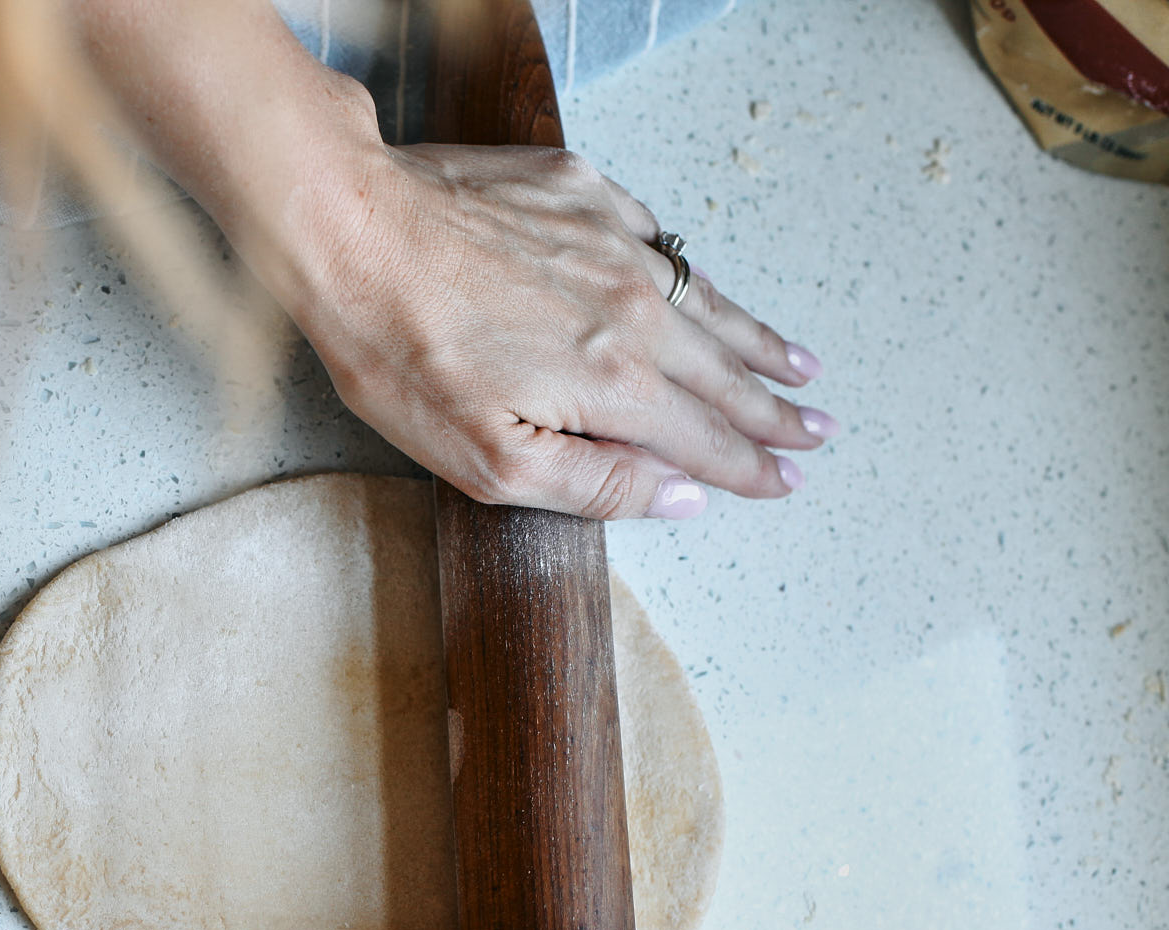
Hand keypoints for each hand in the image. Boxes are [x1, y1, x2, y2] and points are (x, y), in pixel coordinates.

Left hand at [275, 140, 832, 519]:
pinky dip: (689, 271)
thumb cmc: (399, 349)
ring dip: (754, 340)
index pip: (706, 438)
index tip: (789, 482)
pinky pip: (657, 239)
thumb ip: (595, 483)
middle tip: (818, 430)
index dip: (752, 467)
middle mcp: (633, 308)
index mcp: (615, 383)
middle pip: (722, 371)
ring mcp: (610, 242)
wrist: (350, 227)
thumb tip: (684, 499)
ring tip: (796, 364)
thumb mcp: (487, 459)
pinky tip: (700, 285)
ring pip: (706, 301)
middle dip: (774, 408)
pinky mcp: (580, 193)